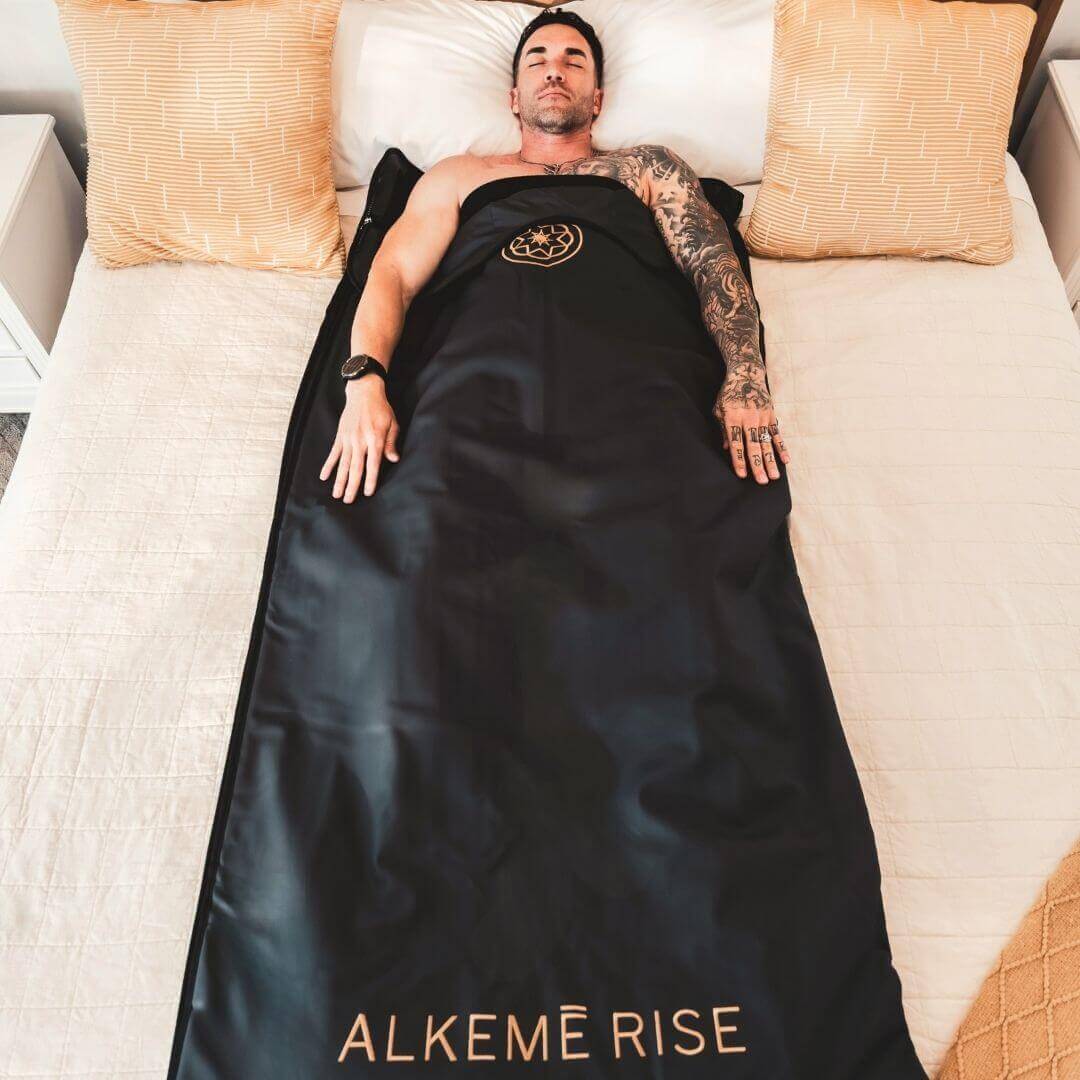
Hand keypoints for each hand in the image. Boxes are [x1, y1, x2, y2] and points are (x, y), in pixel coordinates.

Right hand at [319, 378, 399, 501]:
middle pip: (355, 467)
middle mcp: (360, 441)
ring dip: (339, 480)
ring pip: (343, 463)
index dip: (370, 479)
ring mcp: (348, 439)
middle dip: (352, 486)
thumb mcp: (392, 424)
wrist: (364, 391)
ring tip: (336, 495)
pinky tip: (324, 476)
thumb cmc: (381, 409)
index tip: (367, 493)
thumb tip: (393, 459)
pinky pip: (333, 453)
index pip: (373, 464)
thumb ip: (391, 443)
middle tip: (348, 501)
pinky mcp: (340, 436)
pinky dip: (328, 465)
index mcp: (374, 439)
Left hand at [712, 375, 789, 483]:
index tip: (742, 475)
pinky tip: (785, 460)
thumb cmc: (728, 394)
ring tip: (774, 476)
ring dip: (770, 461)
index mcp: (733, 418)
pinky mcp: (771, 415)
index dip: (739, 460)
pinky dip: (781, 448)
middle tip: (761, 481)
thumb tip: (727, 449)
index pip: (736, 443)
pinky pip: (777, 434)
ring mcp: (762, 417)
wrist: (746, 374)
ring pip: (767, 443)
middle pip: (753, 446)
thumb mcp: (719, 410)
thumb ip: (723, 430)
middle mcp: (748, 419)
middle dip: (757, 465)